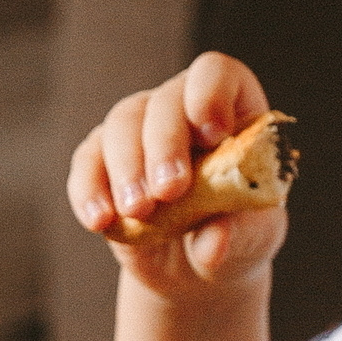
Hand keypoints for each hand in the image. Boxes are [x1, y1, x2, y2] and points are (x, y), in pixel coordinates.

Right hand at [66, 51, 285, 299]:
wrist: (197, 266)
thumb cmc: (238, 234)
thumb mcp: (253, 237)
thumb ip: (239, 234)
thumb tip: (213, 243)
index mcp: (233, 111)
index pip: (217, 74)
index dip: (210, 93)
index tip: (212, 134)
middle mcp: (182, 108)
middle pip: (164, 102)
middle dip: (163, 144)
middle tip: (169, 191)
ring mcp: (140, 130)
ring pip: (122, 124)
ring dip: (126, 168)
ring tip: (137, 212)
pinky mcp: (104, 160)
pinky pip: (88, 162)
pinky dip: (90, 190)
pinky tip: (99, 220)